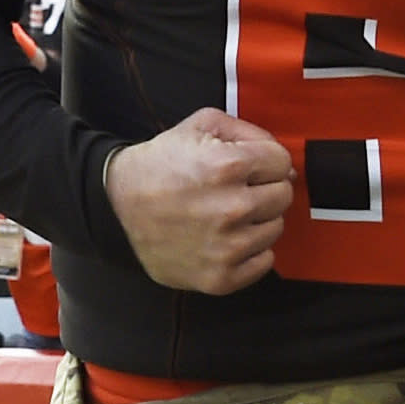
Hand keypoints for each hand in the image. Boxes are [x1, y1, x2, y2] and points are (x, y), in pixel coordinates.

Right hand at [101, 108, 290, 294]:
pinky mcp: (220, 277)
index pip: (282, 162)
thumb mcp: (200, 125)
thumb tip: (287, 164)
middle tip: (237, 190)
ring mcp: (227, 247)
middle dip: (265, 188)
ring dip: (258, 219)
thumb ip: (249, 132)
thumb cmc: (162, 163)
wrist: (117, 204)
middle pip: (283, 196)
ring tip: (228, 214)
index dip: (266, 160)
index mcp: (228, 166)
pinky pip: (264, 262)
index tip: (248, 166)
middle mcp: (232, 208)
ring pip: (276, 228)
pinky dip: (252, 250)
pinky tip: (228, 238)